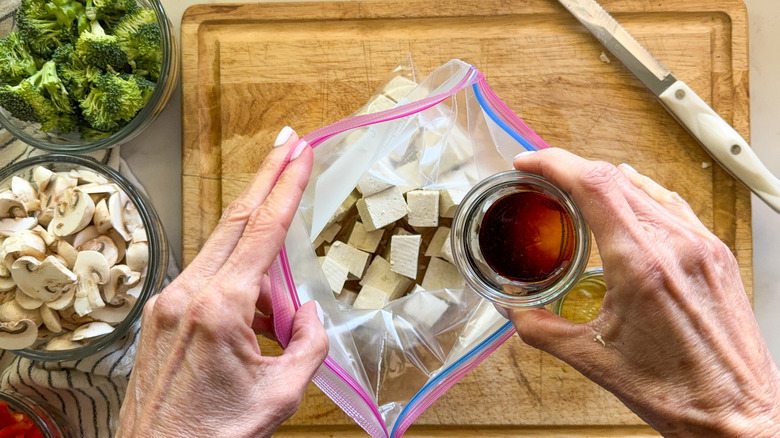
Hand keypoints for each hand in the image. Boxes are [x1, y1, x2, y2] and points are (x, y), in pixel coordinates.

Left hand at [116, 129, 328, 437]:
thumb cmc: (217, 434)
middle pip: (235, 220)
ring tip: (279, 324)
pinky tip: (256, 330)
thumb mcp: (281, 394)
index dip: (286, 185)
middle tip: (288, 143)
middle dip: (266, 178)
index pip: (262, 230)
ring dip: (260, 263)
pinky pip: (209, 282)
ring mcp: (169, 302)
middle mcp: (188, 294)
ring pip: (223, 254)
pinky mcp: (162, 315)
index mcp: (220, 308)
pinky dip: (241, 290)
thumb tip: (307, 310)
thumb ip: (308, 343)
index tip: (299, 151)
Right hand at [506, 148, 779, 436]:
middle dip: (571, 170)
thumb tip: (513, 307)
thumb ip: (540, 328)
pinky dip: (639, 194)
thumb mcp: (592, 361)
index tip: (529, 162)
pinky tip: (627, 205)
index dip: (554, 163)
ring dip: (605, 180)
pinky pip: (672, 203)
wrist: (735, 415)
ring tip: (578, 191)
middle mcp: (677, 245)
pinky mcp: (715, 253)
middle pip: (615, 178)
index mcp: (642, 265)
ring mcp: (702, 245)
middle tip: (544, 179)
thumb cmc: (678, 392)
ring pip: (645, 186)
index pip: (593, 185)